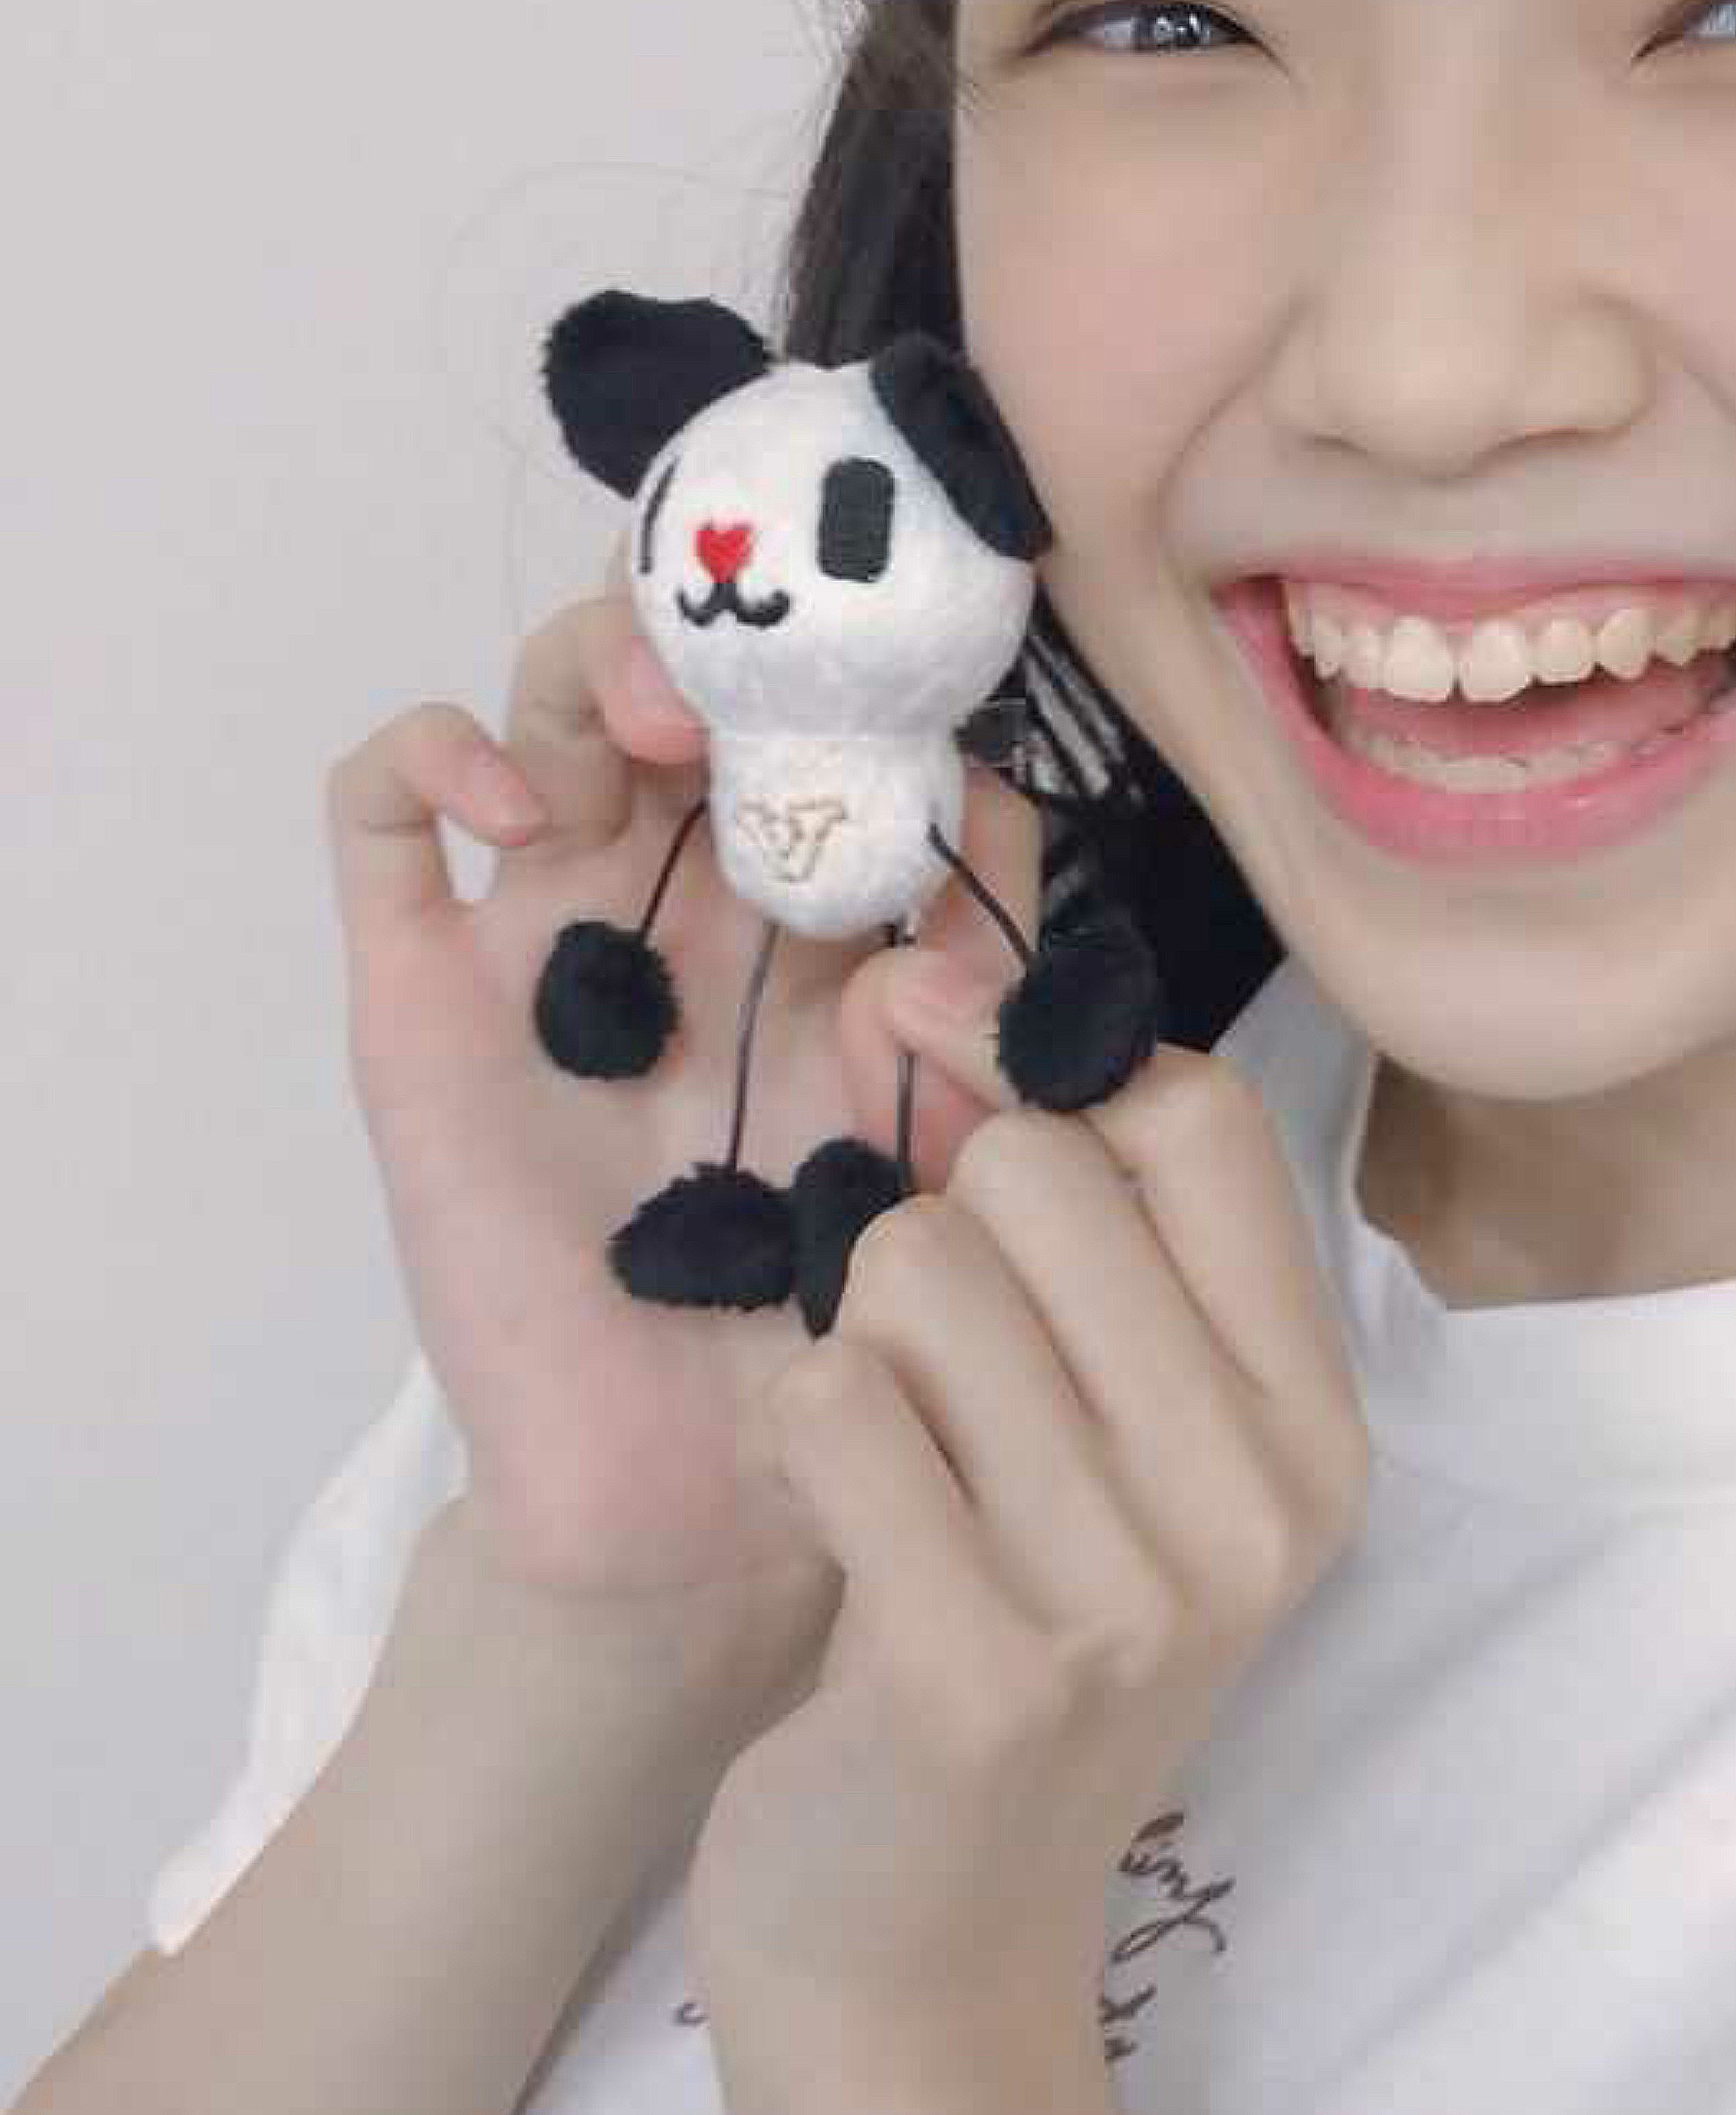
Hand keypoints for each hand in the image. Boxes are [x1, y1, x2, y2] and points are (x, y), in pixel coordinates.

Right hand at [320, 540, 1032, 1676]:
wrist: (689, 1494)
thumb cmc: (836, 1330)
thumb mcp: (951, 1184)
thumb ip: (978, 1066)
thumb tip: (947, 954)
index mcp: (836, 912)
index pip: (869, 727)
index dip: (903, 687)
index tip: (941, 702)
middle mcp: (694, 892)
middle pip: (697, 665)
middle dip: (731, 620)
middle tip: (771, 673)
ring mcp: (549, 929)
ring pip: (552, 697)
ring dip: (604, 657)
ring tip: (660, 722)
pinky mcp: (419, 991)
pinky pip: (379, 817)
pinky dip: (430, 758)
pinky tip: (510, 809)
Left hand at [681, 890, 1373, 2016]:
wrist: (923, 1940)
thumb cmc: (998, 1616)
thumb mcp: (1091, 1415)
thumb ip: (1047, 1203)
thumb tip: (918, 960)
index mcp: (1310, 1420)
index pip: (1196, 1112)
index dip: (1045, 1063)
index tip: (946, 1080)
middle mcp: (1253, 1503)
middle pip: (1037, 1168)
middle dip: (931, 1229)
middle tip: (933, 1374)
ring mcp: (1131, 1599)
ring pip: (914, 1269)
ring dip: (854, 1340)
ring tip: (888, 1461)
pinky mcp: (980, 1675)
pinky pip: (830, 1404)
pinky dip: (792, 1441)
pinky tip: (829, 1532)